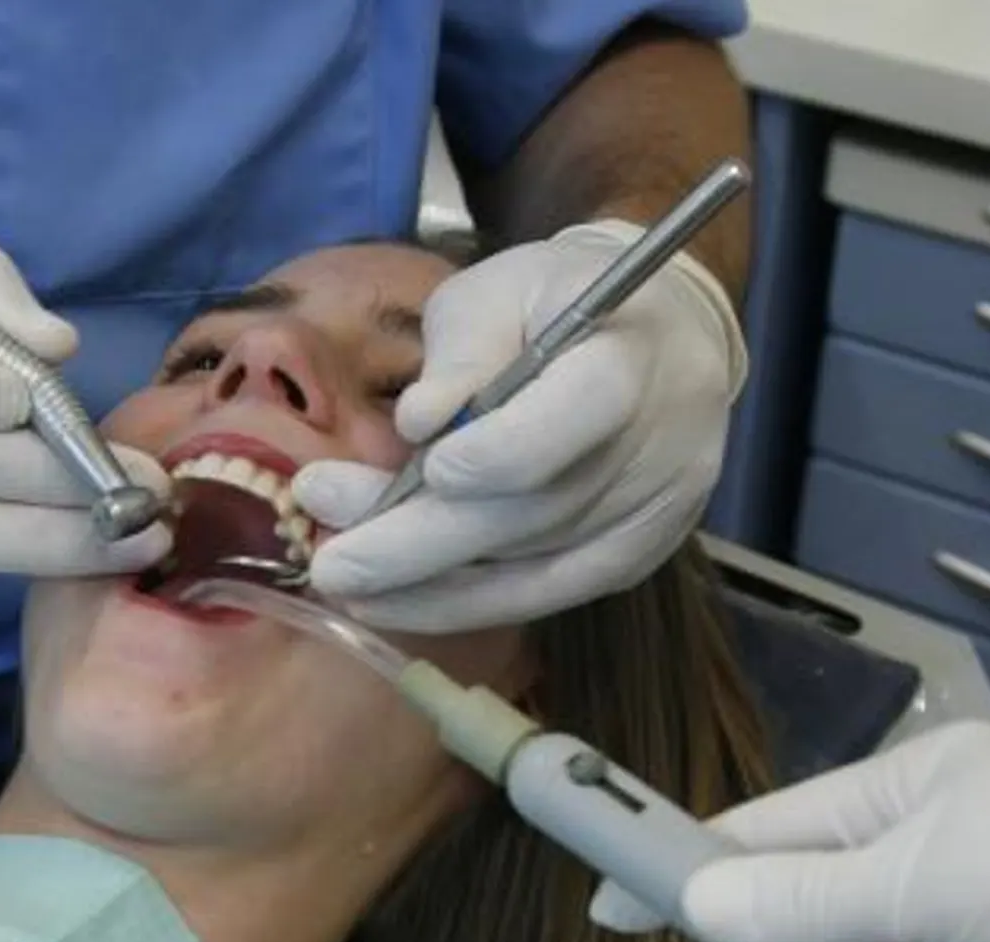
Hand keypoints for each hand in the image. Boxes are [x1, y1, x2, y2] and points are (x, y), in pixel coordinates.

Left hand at [291, 218, 745, 631]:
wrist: (656, 338)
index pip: (575, 414)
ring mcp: (651, 513)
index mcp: (629, 356)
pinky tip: (391, 602)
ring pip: (529, 567)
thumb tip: (418, 419)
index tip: (427, 463)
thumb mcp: (499, 288)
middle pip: (533, 511)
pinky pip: (540, 595)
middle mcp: (657, 447)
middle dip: (421, 542)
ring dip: (423, 579)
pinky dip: (462, 604)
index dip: (501, 451)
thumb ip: (463, 347)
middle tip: (331, 562)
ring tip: (340, 574)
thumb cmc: (555, 303)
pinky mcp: (631, 556)